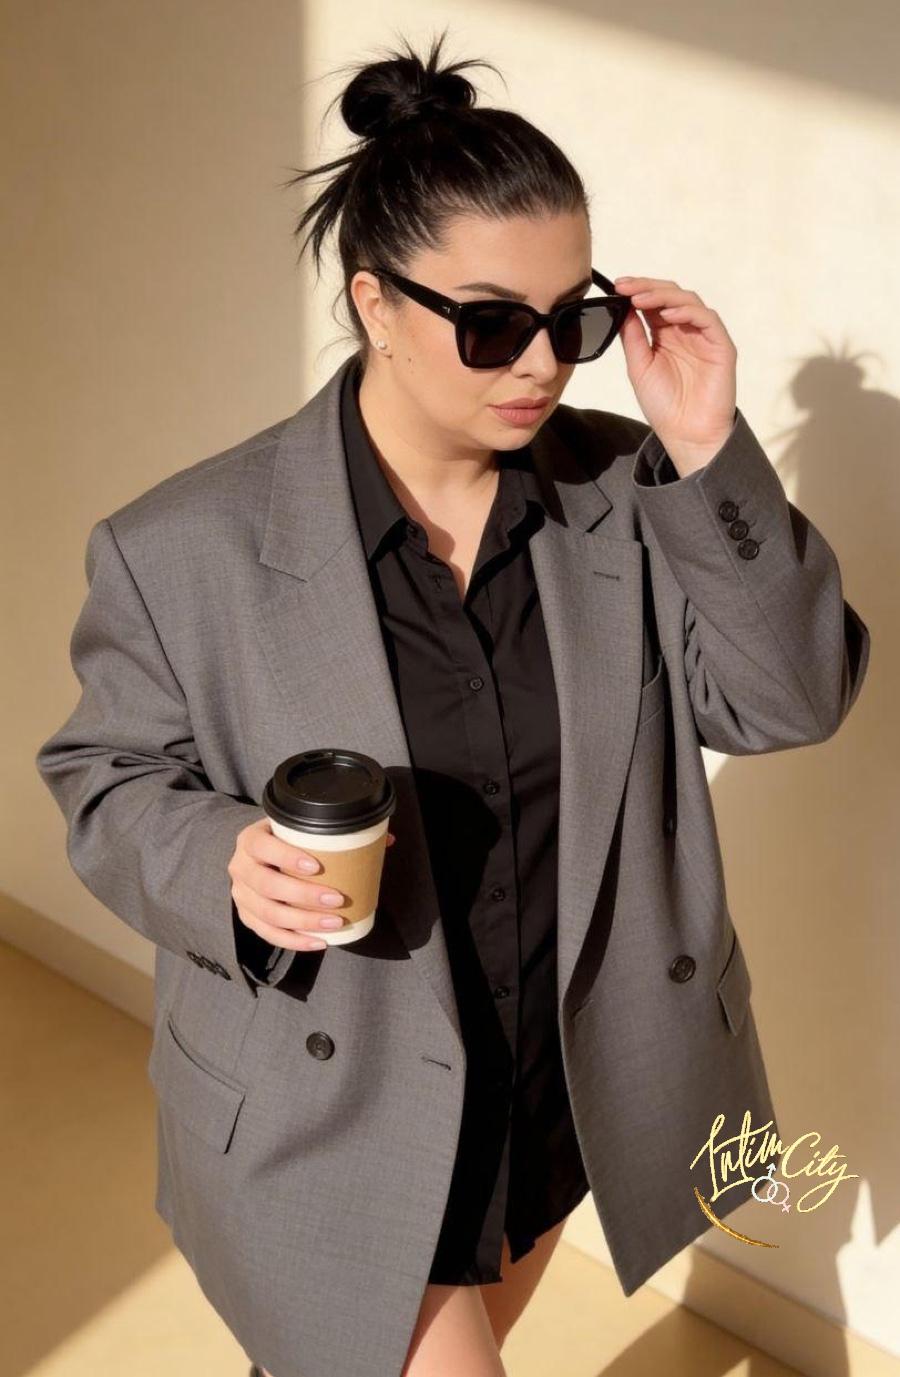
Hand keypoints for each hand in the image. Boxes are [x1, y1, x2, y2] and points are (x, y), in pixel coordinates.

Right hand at [229, 817, 395, 951]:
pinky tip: (319, 942)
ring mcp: (240, 895)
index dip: (286, 857)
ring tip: (334, 923)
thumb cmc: (284, 841)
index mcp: (251, 839)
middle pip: (266, 885)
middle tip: (337, 899)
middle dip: (303, 895)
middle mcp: (240, 867)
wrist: (256, 857)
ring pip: (267, 913)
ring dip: (303, 922)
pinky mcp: (246, 917)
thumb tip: (387, 840)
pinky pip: (267, 934)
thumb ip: (337, 832)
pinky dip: (294, 941)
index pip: (262, 846)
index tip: (317, 867)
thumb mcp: (298, 831)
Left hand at [613, 275, 737, 474]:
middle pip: (670, 295)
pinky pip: (707, 319)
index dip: (636, 290)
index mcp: (665, 335)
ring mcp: (704, 336)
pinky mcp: (721, 345)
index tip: (617, 285)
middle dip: (647, 286)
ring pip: (688, 301)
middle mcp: (685, 331)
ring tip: (641, 298)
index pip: (652, 302)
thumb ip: (633, 337)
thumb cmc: (664, 406)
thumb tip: (623, 308)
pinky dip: (687, 311)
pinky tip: (667, 313)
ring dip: (663, 295)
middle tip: (626, 286)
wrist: (686, 435)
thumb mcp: (639, 367)